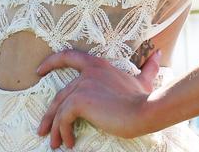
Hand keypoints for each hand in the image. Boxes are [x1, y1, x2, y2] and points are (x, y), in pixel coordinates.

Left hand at [36, 48, 161, 148]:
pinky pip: (64, 118)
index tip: (39, 71)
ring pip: (59, 108)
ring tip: (55, 143)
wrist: (144, 111)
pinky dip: (63, 131)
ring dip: (55, 128)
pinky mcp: (80, 101)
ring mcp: (83, 86)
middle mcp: (88, 72)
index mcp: (98, 64)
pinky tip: (69, 142)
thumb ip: (148, 67)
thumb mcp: (143, 80)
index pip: (69, 56)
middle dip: (49, 114)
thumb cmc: (143, 98)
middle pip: (60, 93)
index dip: (52, 62)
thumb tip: (159, 54)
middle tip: (43, 129)